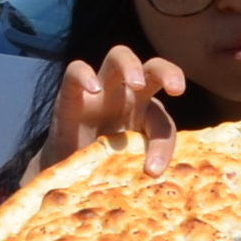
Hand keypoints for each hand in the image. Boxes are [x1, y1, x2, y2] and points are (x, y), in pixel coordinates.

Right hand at [49, 50, 190, 164]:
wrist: (63, 173)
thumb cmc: (99, 167)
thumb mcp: (123, 169)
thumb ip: (138, 169)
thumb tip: (155, 184)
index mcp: (146, 115)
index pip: (163, 122)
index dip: (164, 145)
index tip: (154, 170)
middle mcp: (126, 97)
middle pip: (153, 67)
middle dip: (168, 72)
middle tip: (177, 88)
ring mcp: (99, 92)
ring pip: (118, 56)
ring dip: (131, 65)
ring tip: (136, 82)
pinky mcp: (70, 95)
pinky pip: (76, 71)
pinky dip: (85, 75)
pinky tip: (92, 89)